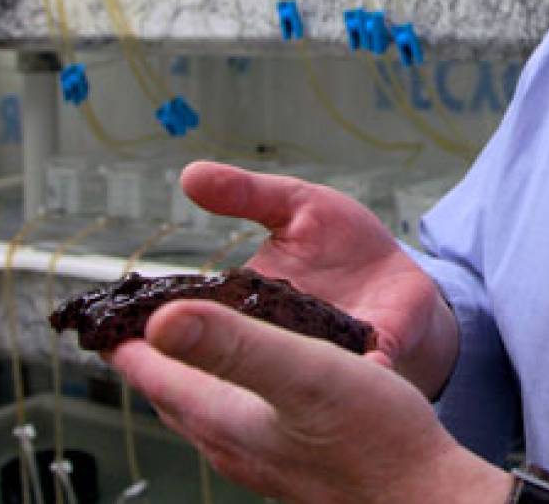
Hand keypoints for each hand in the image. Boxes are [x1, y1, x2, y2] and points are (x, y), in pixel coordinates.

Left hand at [110, 299, 509, 503]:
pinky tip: (260, 383)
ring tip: (190, 344)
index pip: (151, 374)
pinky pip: (244, 422)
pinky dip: (233, 391)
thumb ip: (233, 344)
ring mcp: (264, 460)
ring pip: (206, 412)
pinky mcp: (295, 464)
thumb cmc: (375, 439)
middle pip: (172, 395)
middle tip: (137, 321)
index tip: (102, 312)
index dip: (124, 339)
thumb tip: (160, 319)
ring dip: (191, 375)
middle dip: (151, 356)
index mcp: (225, 418)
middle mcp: (235, 445)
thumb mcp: (303, 371)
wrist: (425, 494)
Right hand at [182, 160, 457, 396]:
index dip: (174, 324)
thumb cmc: (342, 242)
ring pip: (302, 373)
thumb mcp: (295, 204)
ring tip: (282, 363)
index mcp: (250, 304)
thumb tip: (190, 174)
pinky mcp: (376, 351)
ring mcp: (329, 350)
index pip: (203, 317)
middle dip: (221, 358)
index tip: (147, 327)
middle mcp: (281, 338)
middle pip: (244, 355)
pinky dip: (368, 370)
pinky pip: (369, 368)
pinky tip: (369, 368)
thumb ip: (246, 194)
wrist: (401, 274)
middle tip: (204, 352)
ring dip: (291, 373)